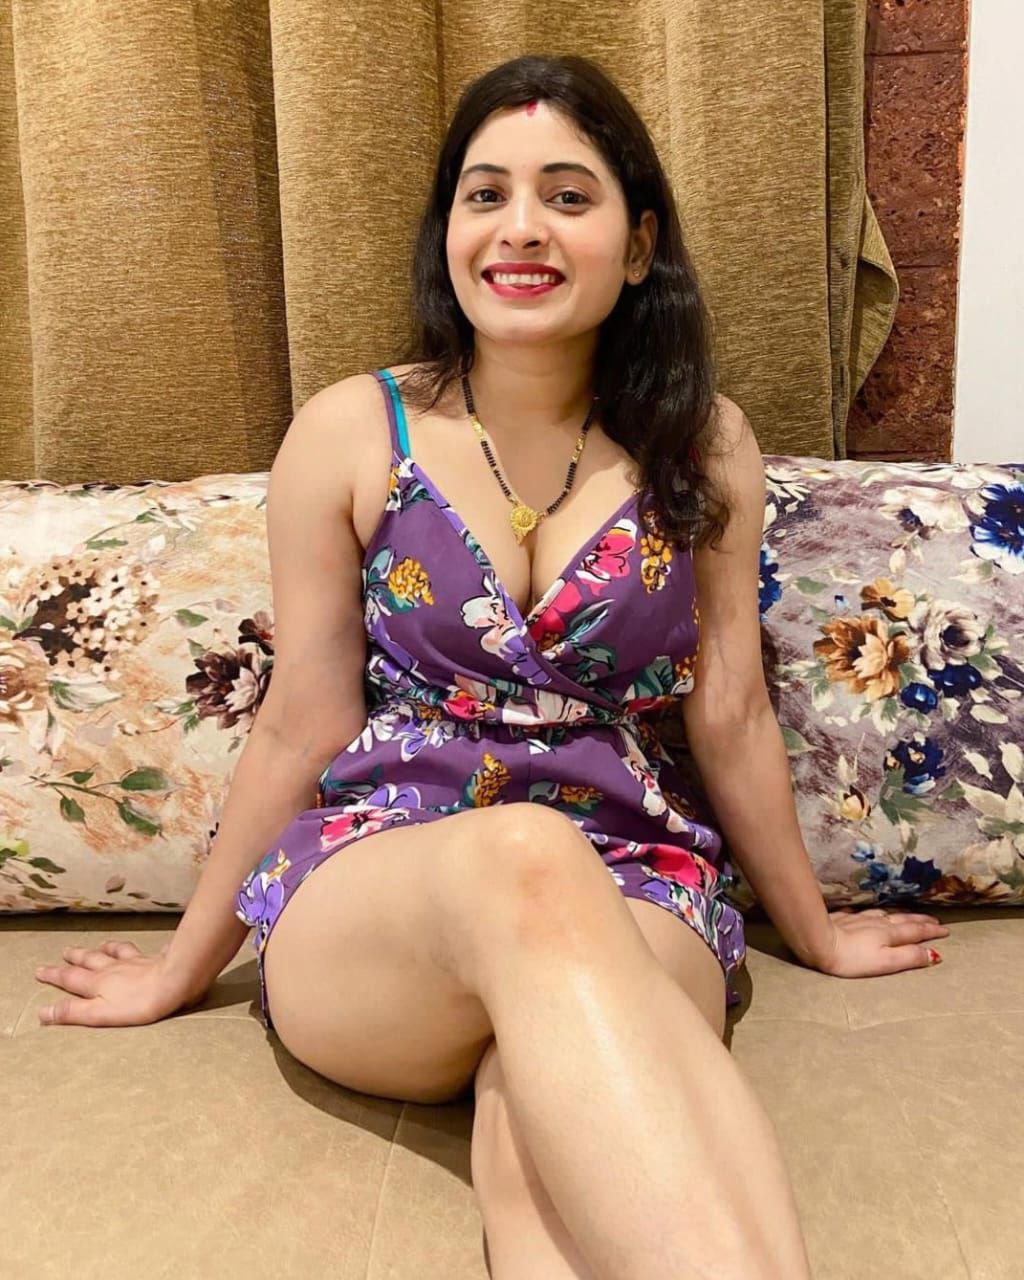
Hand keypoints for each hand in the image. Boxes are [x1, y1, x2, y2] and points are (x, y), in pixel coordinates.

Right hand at [34, 939, 207, 1027]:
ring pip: (116, 952)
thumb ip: (72, 1012)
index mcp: (98, 983)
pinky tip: (157, 946)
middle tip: (65, 951)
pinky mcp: (156, 960)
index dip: (54, 975)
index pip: (70, 978)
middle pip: (91, 960)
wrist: (174, 982)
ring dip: (104, 948)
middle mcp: (114, 968)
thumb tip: (43, 1012)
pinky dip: (150, 949)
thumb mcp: (100, 1014)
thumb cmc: (138, 1004)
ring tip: (99, 944)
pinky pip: (150, 951)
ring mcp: (136, 962)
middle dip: (75, 957)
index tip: (40, 970)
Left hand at [815, 907, 950, 978]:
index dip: (932, 931)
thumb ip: (909, 957)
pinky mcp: (843, 918)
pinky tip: (869, 913)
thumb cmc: (852, 959)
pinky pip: (863, 913)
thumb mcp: (885, 962)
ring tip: (909, 914)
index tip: (946, 930)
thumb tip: (934, 954)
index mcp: (889, 934)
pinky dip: (873, 913)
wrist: (818, 943)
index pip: (916, 931)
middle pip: (903, 919)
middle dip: (921, 920)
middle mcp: (877, 923)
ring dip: (900, 914)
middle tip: (935, 920)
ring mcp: (859, 918)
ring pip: (885, 913)